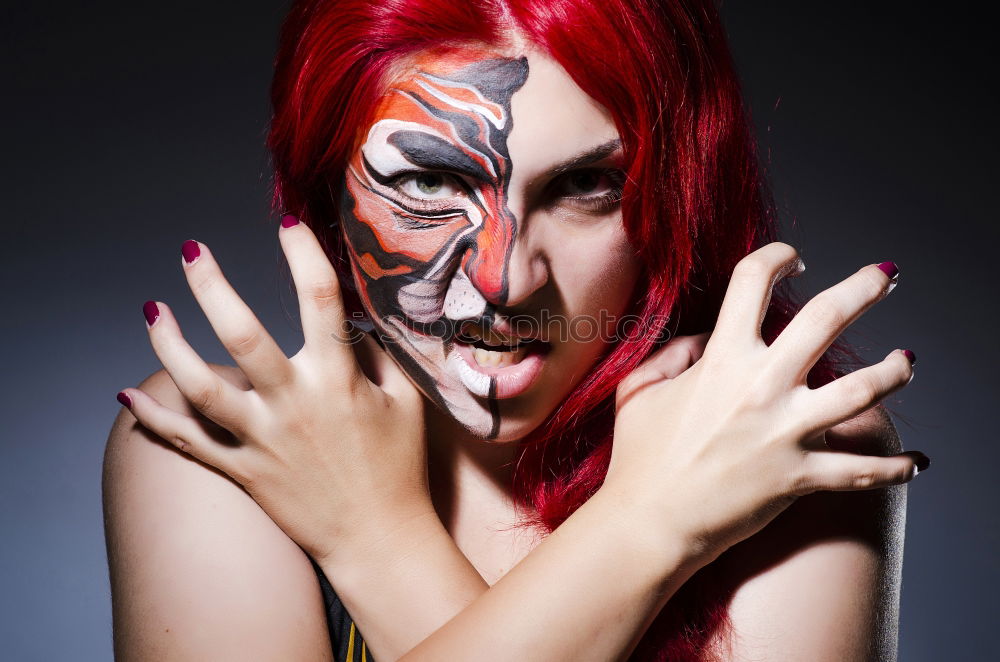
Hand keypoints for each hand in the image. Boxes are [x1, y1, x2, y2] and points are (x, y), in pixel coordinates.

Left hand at [117, 216, 426, 565]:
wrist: (378, 538)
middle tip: (191, 252)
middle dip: (211, 287)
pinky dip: (153, 420)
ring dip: (170, 346)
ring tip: (151, 309)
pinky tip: (126, 393)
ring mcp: (263, 441)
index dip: (302, 252)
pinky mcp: (242, 471)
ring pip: (201, 389)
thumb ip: (382, 354)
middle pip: (242, 337)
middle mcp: (295, 406)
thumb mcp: (405, 402)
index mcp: (340, 381)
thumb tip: (357, 315)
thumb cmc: (398, 466)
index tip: (286, 219)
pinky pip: (189, 443)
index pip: (321, 302)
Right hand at [607, 242, 925, 561]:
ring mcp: (787, 433)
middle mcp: (763, 387)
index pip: (754, 280)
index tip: (793, 261)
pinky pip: (861, 472)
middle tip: (886, 275)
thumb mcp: (639, 389)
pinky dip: (894, 469)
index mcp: (722, 359)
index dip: (777, 257)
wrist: (650, 524)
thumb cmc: (639, 456)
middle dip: (864, 287)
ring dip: (895, 370)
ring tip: (908, 361)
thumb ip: (674, 351)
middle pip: (827, 319)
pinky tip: (916, 463)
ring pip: (863, 390)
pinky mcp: (801, 478)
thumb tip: (708, 337)